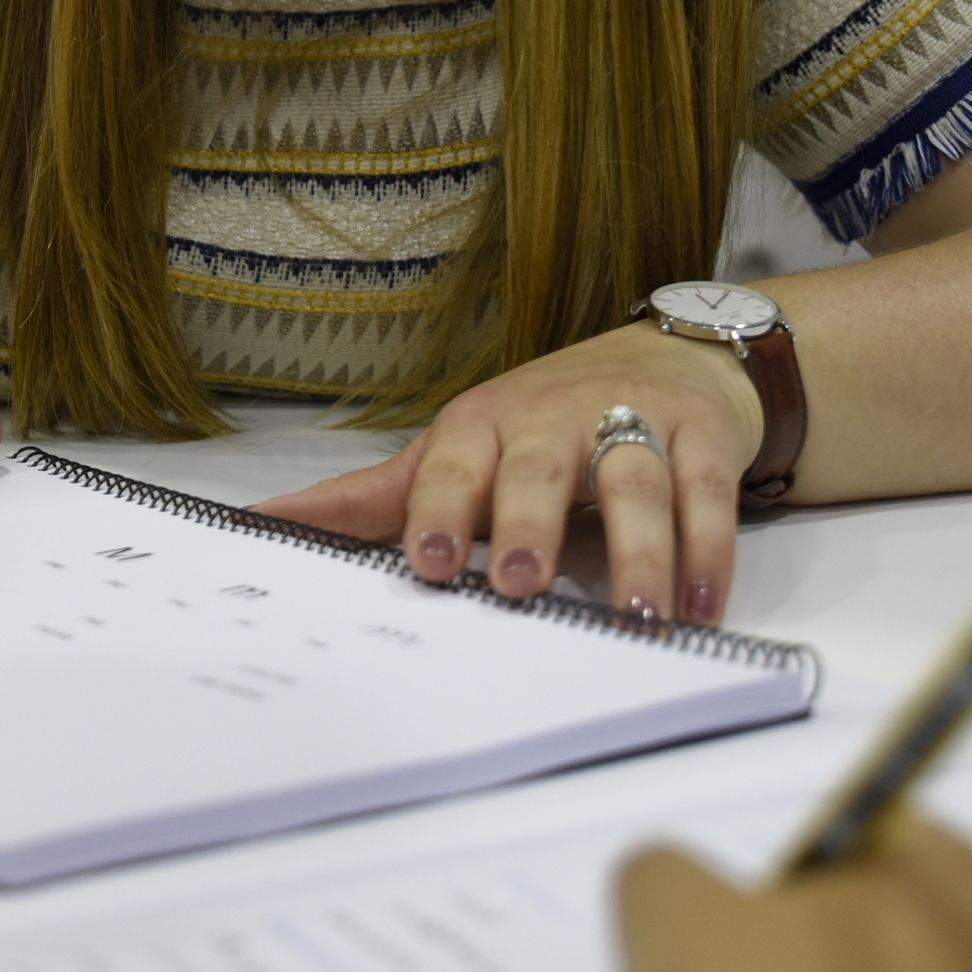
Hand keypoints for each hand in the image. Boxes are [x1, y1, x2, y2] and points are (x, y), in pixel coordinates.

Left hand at [254, 323, 761, 622]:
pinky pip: (708, 493)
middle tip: (520, 582)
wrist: (664, 357)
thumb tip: (262, 522)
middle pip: (542, 465)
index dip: (439, 510)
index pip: (453, 465)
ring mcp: (632, 419)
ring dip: (638, 550)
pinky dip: (709, 551)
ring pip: (635, 480)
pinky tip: (702, 609)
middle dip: (531, 521)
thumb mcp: (455, 452)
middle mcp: (554, 417)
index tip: (426, 563)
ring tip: (636, 615)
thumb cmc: (539, 424)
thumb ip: (372, 498)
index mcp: (482, 425)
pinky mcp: (699, 435)